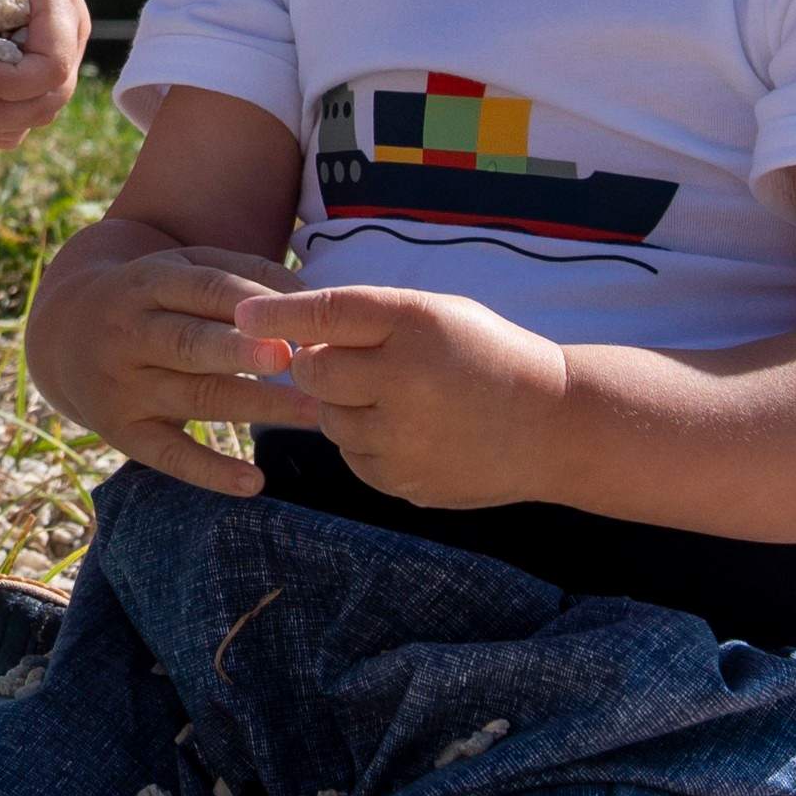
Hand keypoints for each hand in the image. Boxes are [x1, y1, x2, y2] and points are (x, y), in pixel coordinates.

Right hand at [19, 236, 321, 495]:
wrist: (63, 331)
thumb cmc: (151, 297)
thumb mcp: (184, 267)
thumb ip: (247, 275)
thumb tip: (313, 299)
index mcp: (146, 282)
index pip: (202, 288)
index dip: (248, 304)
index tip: (293, 320)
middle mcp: (128, 333)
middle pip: (190, 343)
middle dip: (240, 352)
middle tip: (292, 361)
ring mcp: (122, 386)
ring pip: (194, 397)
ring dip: (256, 406)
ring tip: (314, 416)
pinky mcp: (121, 431)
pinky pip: (168, 455)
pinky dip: (210, 471)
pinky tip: (253, 482)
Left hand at [264, 282, 575, 512]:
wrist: (555, 426)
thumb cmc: (486, 356)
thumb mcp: (435, 315)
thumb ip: (367, 319)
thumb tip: (285, 336)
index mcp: (415, 325)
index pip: (326, 314)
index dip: (278, 315)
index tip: (241, 315)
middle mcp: (404, 380)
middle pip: (313, 372)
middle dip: (321, 366)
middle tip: (357, 363)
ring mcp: (404, 438)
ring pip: (329, 419)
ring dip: (346, 407)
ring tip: (400, 399)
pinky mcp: (404, 481)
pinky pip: (352, 457)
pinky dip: (366, 443)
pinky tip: (412, 431)